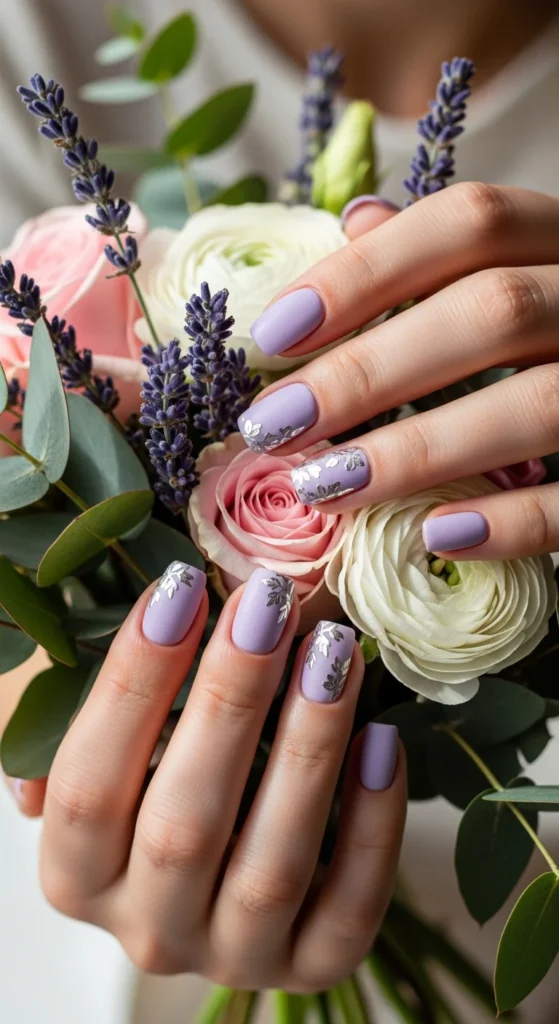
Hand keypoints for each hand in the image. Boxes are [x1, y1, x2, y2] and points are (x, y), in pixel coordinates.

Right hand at [7, 565, 404, 989]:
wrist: (209, 863)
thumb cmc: (150, 775)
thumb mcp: (96, 737)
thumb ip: (73, 702)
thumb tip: (108, 646)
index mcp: (76, 876)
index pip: (87, 786)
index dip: (131, 683)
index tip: (181, 588)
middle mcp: (148, 930)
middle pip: (181, 827)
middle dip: (229, 700)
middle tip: (269, 603)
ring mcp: (232, 955)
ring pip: (270, 867)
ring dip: (307, 749)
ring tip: (333, 651)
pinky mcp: (309, 966)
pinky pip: (348, 912)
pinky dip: (370, 828)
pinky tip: (382, 740)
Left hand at [239, 183, 558, 560]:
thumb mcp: (527, 269)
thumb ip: (450, 254)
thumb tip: (358, 223)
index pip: (469, 222)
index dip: (365, 274)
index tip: (274, 334)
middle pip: (493, 310)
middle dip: (370, 369)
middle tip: (275, 424)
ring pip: (538, 402)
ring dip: (419, 448)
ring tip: (326, 486)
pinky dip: (511, 520)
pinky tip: (433, 535)